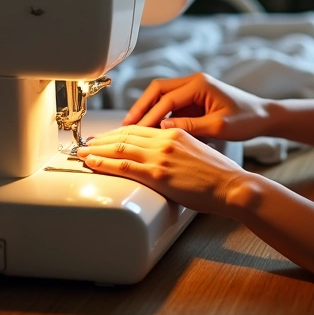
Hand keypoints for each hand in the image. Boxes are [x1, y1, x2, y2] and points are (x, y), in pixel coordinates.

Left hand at [76, 125, 247, 214]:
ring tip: (82, 152)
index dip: (118, 133)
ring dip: (97, 150)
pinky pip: (123, 165)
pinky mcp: (157, 174)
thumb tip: (164, 158)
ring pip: (120, 148)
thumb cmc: (218, 175)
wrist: (230, 185)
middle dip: (103, 139)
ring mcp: (160, 156)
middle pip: (125, 135)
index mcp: (175, 132)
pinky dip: (103, 163)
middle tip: (87, 143)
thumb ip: (177, 150)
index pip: (139, 129)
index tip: (106, 137)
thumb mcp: (196, 152)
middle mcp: (165, 139)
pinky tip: (92, 162)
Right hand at [122, 73, 270, 141]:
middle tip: (125, 126)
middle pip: (158, 90)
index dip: (149, 116)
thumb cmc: (247, 119)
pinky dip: (159, 115)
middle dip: (140, 107)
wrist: (264, 116)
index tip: (136, 131)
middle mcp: (194, 82)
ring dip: (147, 111)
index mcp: (200, 84)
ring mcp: (194, 89)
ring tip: (133, 129)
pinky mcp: (195, 99)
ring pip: (162, 96)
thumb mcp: (219, 127)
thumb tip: (163, 129)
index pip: (166, 99)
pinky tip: (150, 130)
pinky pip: (171, 105)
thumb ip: (190, 127)